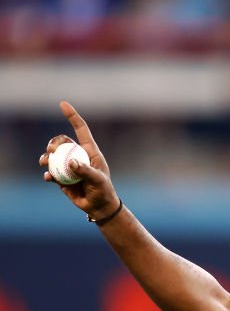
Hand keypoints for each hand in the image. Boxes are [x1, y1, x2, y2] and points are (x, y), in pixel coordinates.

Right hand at [39, 101, 119, 220]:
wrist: (98, 206)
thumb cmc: (103, 190)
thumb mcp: (98, 180)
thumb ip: (85, 170)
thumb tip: (70, 163)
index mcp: (89, 151)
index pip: (81, 130)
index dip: (72, 116)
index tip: (62, 104)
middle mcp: (77, 155)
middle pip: (61, 142)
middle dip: (53, 142)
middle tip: (51, 150)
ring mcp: (68, 166)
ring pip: (53, 156)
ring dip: (46, 157)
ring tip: (45, 162)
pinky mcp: (62, 177)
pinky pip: (51, 171)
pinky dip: (48, 173)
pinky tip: (49, 178)